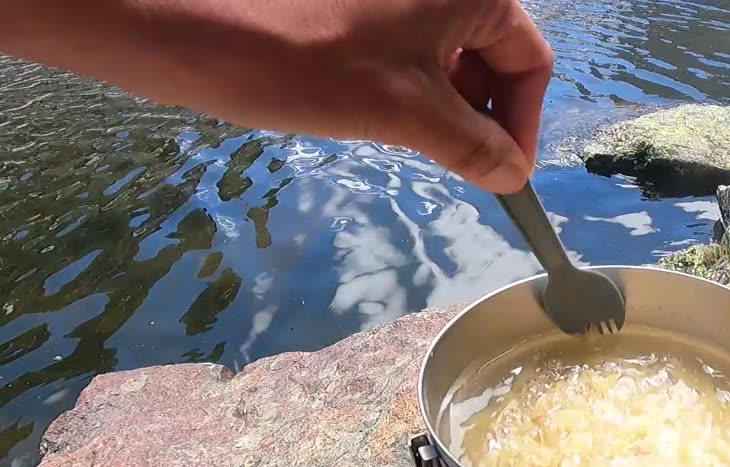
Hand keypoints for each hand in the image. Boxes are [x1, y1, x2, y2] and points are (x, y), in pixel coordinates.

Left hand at [0, 0, 553, 192]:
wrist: (189, 26)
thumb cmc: (307, 63)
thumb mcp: (404, 112)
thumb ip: (472, 145)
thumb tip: (512, 174)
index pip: (529, 61)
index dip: (523, 123)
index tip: (503, 176)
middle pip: (493, 53)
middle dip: (483, 114)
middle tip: (462, 167)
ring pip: (449, 52)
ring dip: (446, 105)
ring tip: (418, 144)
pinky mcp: (361, 6)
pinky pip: (410, 44)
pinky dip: (410, 85)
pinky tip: (383, 114)